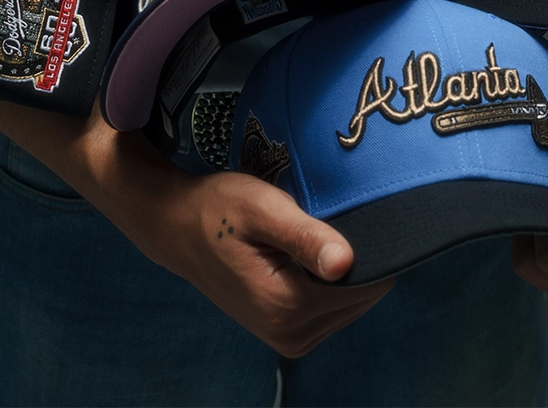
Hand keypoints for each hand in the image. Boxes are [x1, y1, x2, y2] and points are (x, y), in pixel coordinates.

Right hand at [138, 168, 394, 356]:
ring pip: (350, 305)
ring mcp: (289, 339)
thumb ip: (305, 237)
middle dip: (355, 260)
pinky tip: (307, 255)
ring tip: (313, 236)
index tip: (349, 216)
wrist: (179, 227)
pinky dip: (329, 282)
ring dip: (341, 272)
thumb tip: (346, 263)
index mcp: (286, 306)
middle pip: (361, 298)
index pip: (364, 285)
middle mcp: (291, 334)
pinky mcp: (287, 333)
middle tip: (325, 221)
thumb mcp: (262, 208)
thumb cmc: (219, 208)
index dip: (368, 247)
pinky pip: (332, 309)